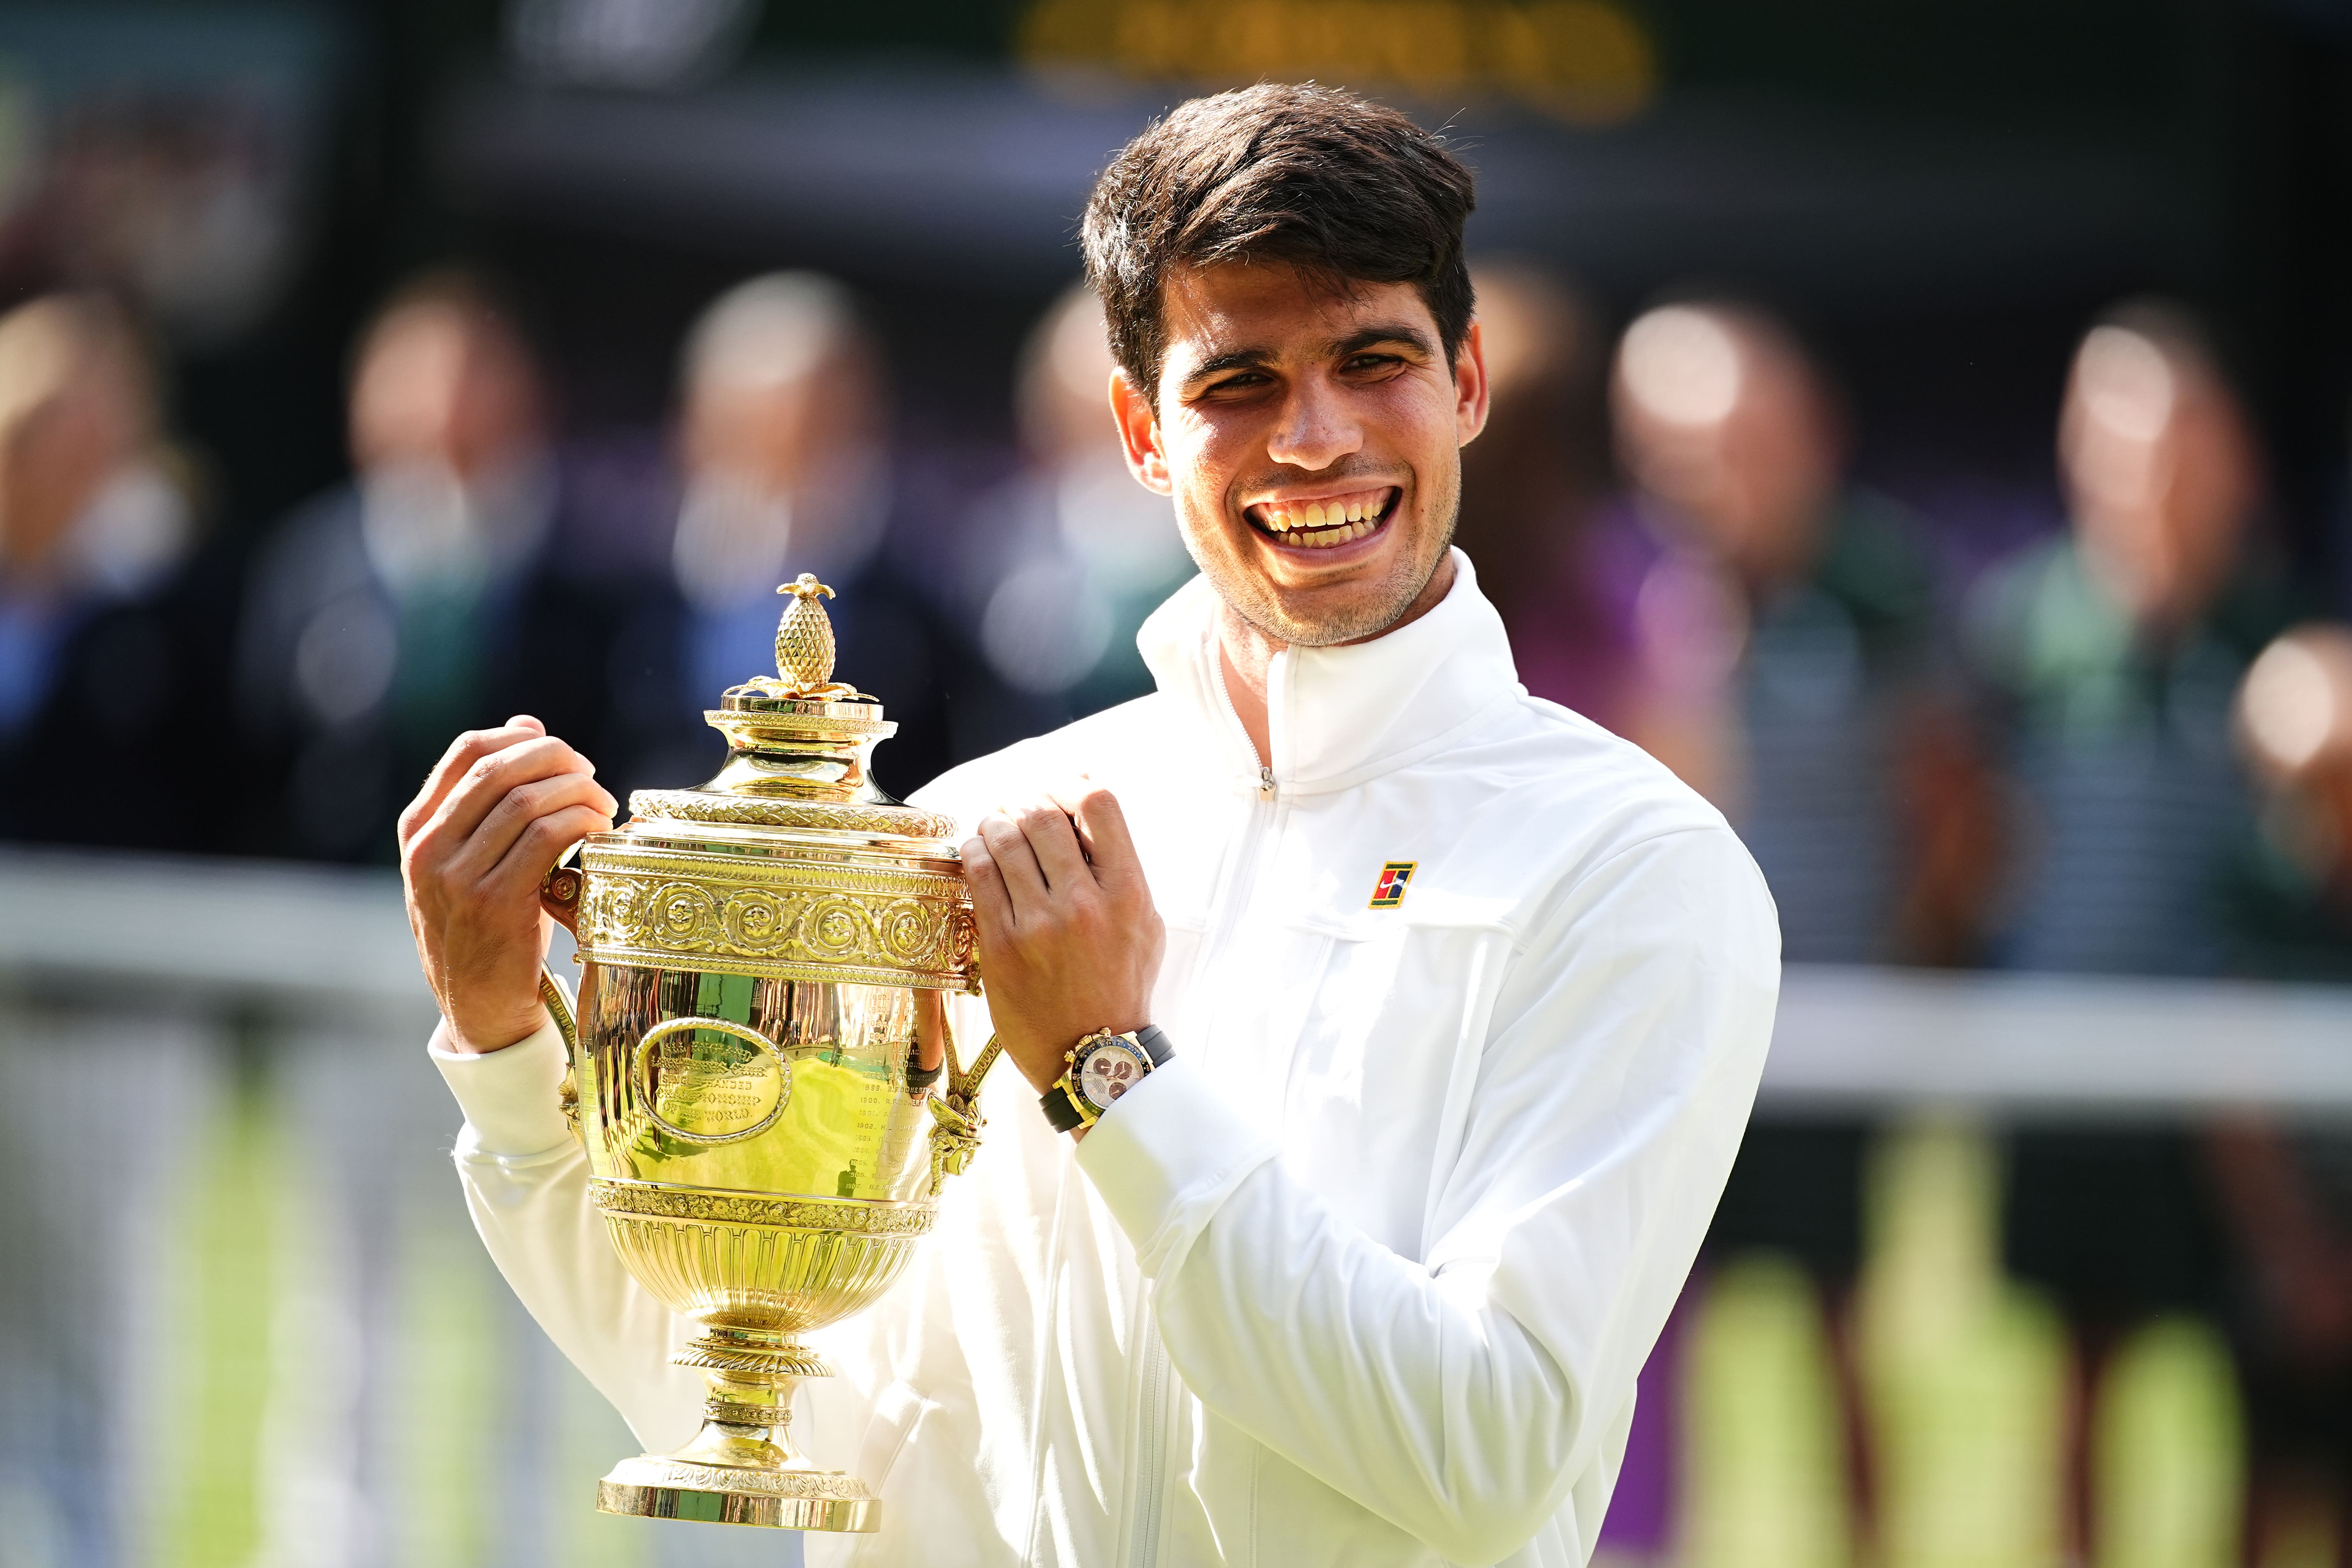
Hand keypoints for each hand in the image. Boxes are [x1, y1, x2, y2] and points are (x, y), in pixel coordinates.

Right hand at [398, 716, 616, 1053]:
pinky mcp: (494, 903)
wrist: (480, 1011)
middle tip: (591, 776)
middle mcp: (429, 849)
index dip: (520, 739)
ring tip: (603, 806)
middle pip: (500, 768)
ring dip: (578, 792)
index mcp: (418, 831)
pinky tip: (599, 834)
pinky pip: (545, 838)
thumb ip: (490, 801)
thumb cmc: (488, 929)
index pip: (466, 751)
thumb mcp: (473, 862)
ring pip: (527, 800)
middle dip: (557, 759)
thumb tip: (527, 725)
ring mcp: (457, 877)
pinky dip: (580, 824)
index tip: (558, 753)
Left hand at [963, 782, 1164, 1096]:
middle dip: (1026, 802)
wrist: (1093, 1056)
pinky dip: (975, 852)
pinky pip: (979, 874)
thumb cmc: (1121, 984)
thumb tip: (1090, 804)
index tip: (1062, 794)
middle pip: (1043, 814)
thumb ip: (1121, 868)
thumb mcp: (1144, 923)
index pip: (1100, 804)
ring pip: (1005, 838)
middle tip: (1019, 809)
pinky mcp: (1001, 945)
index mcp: (1128, 893)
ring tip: (996, 826)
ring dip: (996, 821)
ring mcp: (1039, 924)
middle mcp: (1084, 904)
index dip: (1074, 785)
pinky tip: (980, 853)